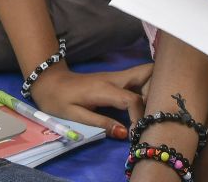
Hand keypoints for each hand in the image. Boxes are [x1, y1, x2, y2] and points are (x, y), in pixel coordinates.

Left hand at [30, 63, 152, 138]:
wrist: (49, 81)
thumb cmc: (59, 100)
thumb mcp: (75, 115)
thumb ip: (101, 123)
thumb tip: (125, 134)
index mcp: (104, 88)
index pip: (133, 99)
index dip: (139, 116)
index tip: (136, 132)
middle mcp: (115, 78)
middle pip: (147, 72)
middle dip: (157, 89)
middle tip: (155, 111)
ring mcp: (116, 76)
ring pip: (144, 73)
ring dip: (153, 88)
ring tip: (152, 109)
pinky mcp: (116, 78)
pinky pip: (138, 79)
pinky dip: (147, 88)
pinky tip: (146, 104)